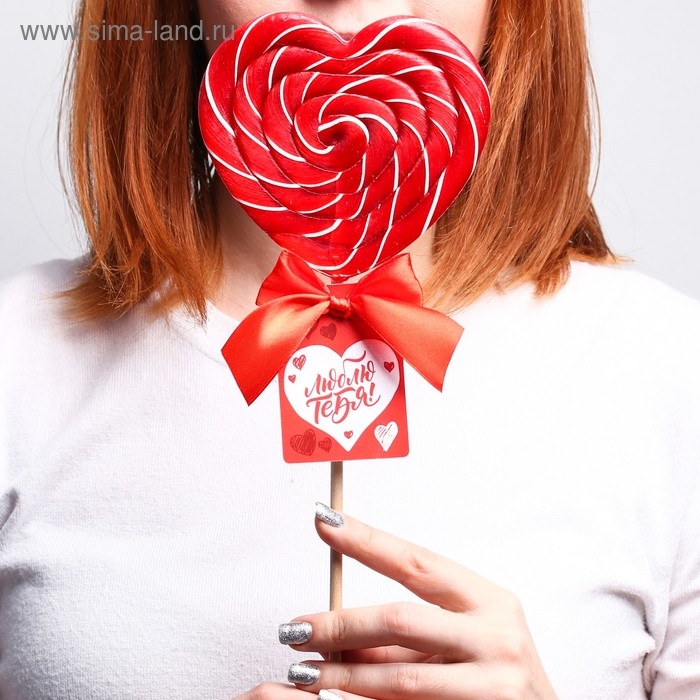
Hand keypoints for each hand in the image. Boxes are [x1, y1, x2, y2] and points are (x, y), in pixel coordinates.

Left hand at [278, 505, 557, 699]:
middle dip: (340, 624)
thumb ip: (406, 637)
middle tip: (295, 629)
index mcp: (491, 601)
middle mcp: (497, 634)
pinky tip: (338, 696)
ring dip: (342, 673)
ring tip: (303, 670)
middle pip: (401, 619)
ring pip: (399, 674)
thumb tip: (336, 628)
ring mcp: (495, 681)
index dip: (368, 541)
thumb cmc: (499, 679)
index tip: (327, 522)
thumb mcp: (462, 643)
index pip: (417, 562)